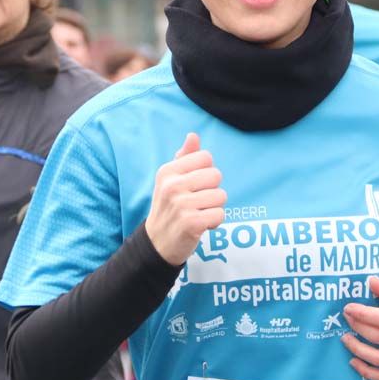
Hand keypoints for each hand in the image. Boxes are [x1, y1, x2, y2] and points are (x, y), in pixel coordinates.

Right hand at [144, 133, 225, 265]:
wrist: (157, 243)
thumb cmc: (169, 207)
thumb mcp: (170, 180)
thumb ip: (184, 158)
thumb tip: (193, 136)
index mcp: (167, 171)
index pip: (206, 157)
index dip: (206, 172)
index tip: (194, 186)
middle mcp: (172, 186)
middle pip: (215, 175)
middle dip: (212, 190)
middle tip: (197, 202)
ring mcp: (181, 205)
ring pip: (220, 196)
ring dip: (214, 208)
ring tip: (198, 214)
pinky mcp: (191, 223)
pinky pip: (220, 214)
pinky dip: (215, 222)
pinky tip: (201, 225)